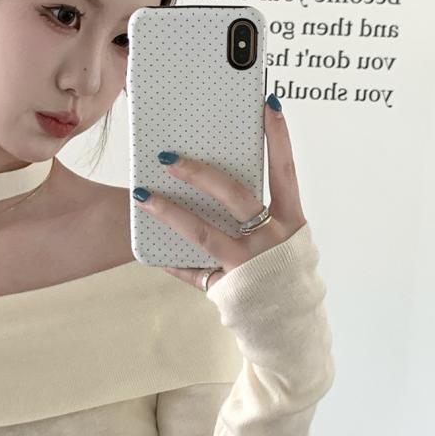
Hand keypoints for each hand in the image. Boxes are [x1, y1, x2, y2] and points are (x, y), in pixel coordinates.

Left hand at [133, 96, 306, 292]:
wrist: (291, 331)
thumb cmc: (284, 277)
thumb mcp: (287, 242)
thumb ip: (265, 215)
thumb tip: (223, 182)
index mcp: (292, 222)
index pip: (285, 171)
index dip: (278, 138)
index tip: (266, 104)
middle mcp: (272, 241)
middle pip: (235, 196)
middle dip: (200, 172)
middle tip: (169, 156)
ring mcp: (249, 265)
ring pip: (203, 232)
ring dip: (169, 211)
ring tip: (142, 194)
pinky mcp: (228, 288)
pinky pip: (193, 272)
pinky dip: (170, 261)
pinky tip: (149, 251)